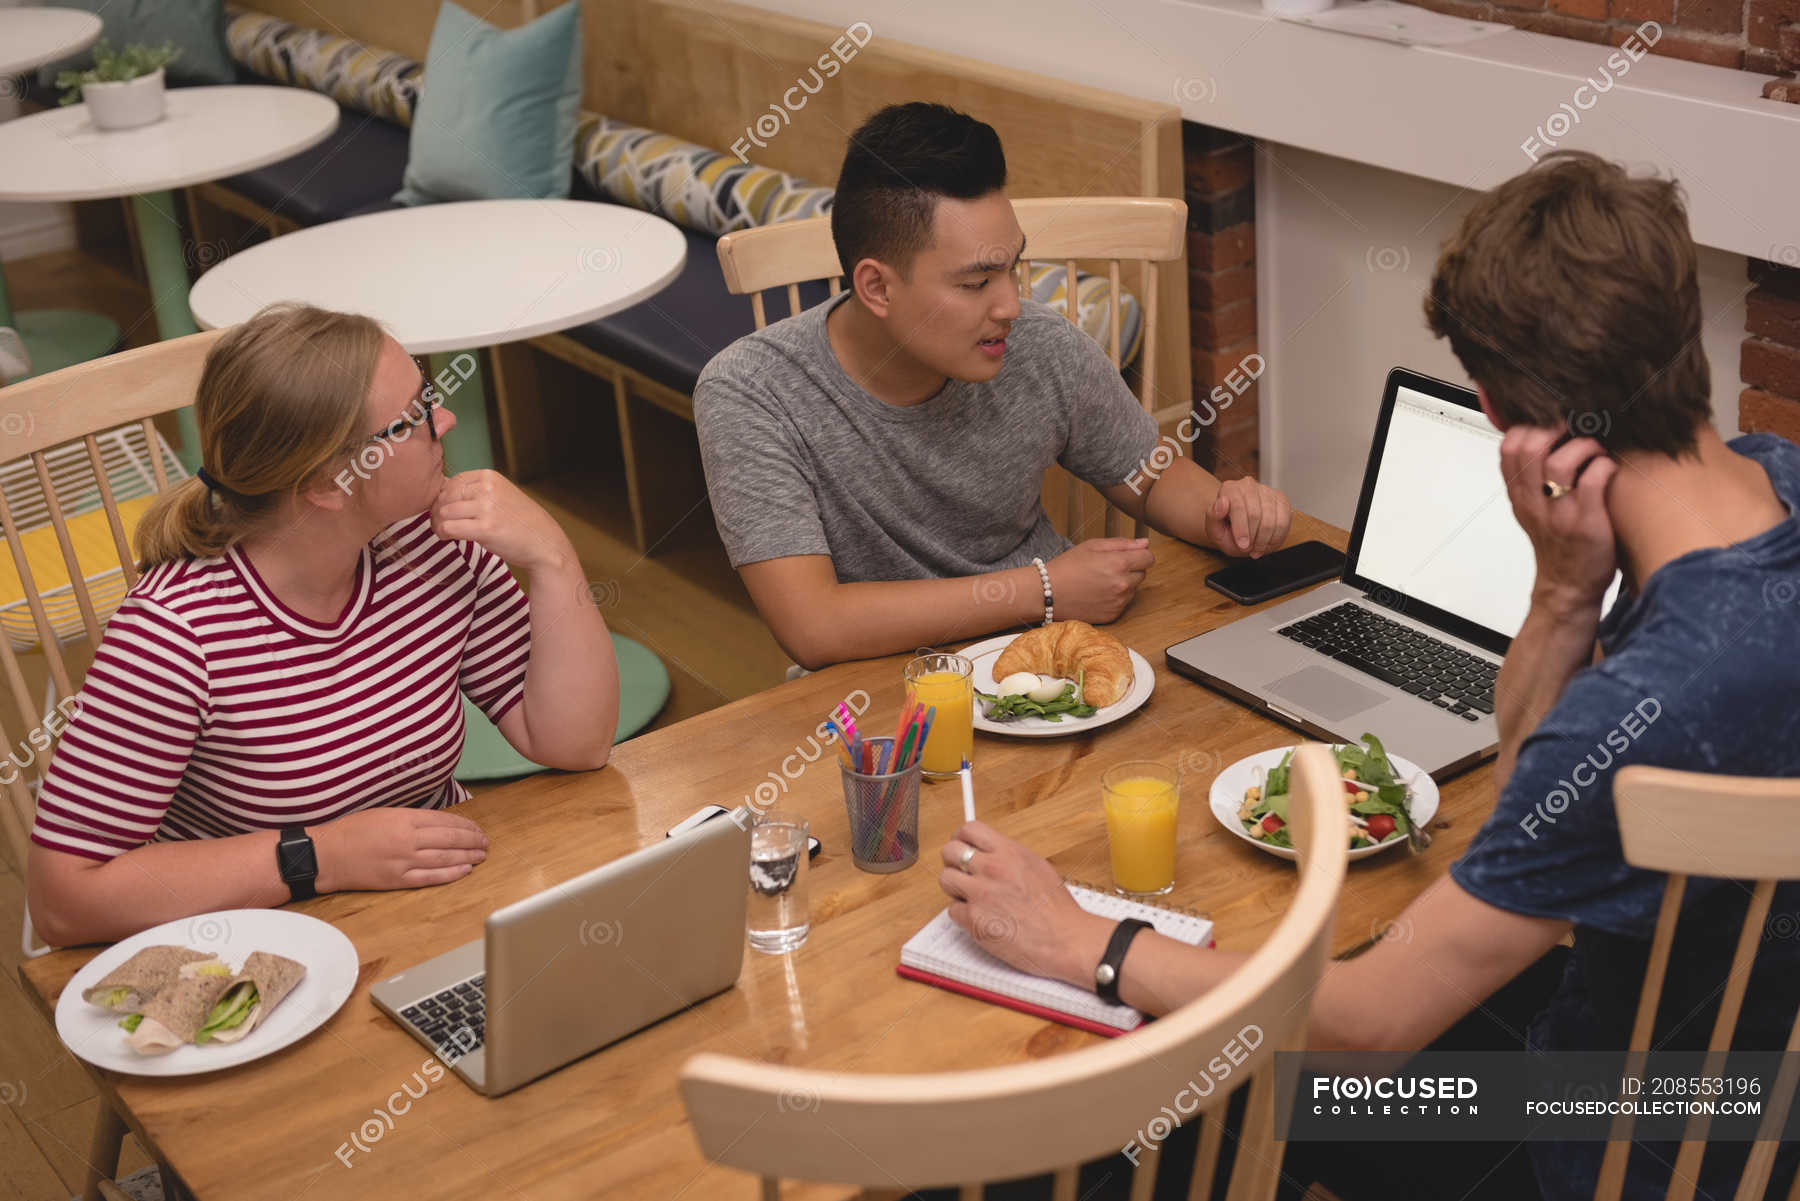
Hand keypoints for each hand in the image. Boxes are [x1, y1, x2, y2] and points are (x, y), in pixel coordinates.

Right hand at [310, 808, 488, 892]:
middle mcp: (408, 839)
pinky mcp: (397, 880)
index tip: (476, 829)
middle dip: (472, 841)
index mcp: (405, 819)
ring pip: (445, 858)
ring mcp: (403, 861)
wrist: (327, 854)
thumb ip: (410, 818)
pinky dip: (450, 874)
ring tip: (481, 856)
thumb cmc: (352, 831)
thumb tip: (437, 823)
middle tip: (486, 842)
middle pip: (450, 840)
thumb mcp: (384, 813)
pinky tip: (464, 870)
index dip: (466, 826)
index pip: (445, 821)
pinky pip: (430, 877)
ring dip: (468, 857)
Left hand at [431, 469, 572, 570]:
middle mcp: (488, 488)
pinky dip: (442, 534)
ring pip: (444, 512)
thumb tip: (441, 493)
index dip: (443, 498)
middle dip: (437, 511)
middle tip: (440, 524)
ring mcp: (487, 507)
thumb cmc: (521, 522)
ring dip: (438, 524)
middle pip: (445, 496)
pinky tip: (447, 538)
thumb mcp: (500, 495)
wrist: (544, 543)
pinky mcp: (485, 528)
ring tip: (444, 532)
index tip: (445, 510)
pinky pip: (449, 528)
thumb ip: (476, 491)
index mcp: (490, 476)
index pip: (452, 482)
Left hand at [937, 821, 1111, 988]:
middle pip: (949, 851)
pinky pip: (953, 910)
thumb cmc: (1056, 909)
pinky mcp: (974, 920)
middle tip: (962, 872)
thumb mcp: (1036, 866)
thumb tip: (988, 851)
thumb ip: (1008, 856)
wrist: (1064, 940)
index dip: (961, 837)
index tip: (961, 844)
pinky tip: (982, 918)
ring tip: (972, 897)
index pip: (969, 829)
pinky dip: (964, 915)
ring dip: (956, 888)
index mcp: (1008, 853)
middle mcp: (991, 869)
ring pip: (945, 879)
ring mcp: (980, 894)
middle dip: (953, 861)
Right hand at [1045, 538, 1154, 623]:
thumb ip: (1122, 544)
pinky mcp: (1112, 615)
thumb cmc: (1067, 566)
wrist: (1047, 593)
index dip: (1140, 555)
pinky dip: (1115, 599)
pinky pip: (1123, 604)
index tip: (1128, 556)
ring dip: (1123, 584)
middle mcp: (1122, 584)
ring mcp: (1118, 602)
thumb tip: (1145, 544)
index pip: (1149, 558)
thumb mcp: (1092, 546)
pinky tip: (1097, 594)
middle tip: (1107, 568)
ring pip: (1133, 589)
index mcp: (1119, 563)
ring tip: (1100, 582)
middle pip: (1142, 574)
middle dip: (1130, 569)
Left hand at [1206, 477, 1291, 557]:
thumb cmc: (1225, 528)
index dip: (1241, 529)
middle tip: (1248, 549)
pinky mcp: (1281, 500)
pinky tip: (1268, 543)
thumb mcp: (1213, 528)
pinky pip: (1284, 522)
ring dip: (1265, 540)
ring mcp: (1267, 491)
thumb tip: (1221, 503)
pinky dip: (1277, 538)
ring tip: (1257, 547)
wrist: (1238, 528)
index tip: (1242, 545)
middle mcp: (1248, 485)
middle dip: (1253, 538)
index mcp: (1229, 488)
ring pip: (1272, 520)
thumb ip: (1213, 516)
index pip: (1238, 507)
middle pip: (1256, 514)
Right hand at [1499, 427, 1618, 612]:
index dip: (1531, 426)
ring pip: (1560, 462)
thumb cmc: (1558, 544)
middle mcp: (1534, 502)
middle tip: (1577, 431)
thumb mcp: (1532, 509)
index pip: (1509, 447)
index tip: (1552, 425)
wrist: (1569, 585)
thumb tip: (1542, 437)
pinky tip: (1609, 469)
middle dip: (1557, 429)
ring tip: (1596, 450)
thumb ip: (1530, 476)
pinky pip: (1592, 482)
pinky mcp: (1586, 523)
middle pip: (1530, 448)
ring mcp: (1559, 513)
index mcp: (1520, 495)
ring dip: (1584, 446)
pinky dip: (1604, 466)